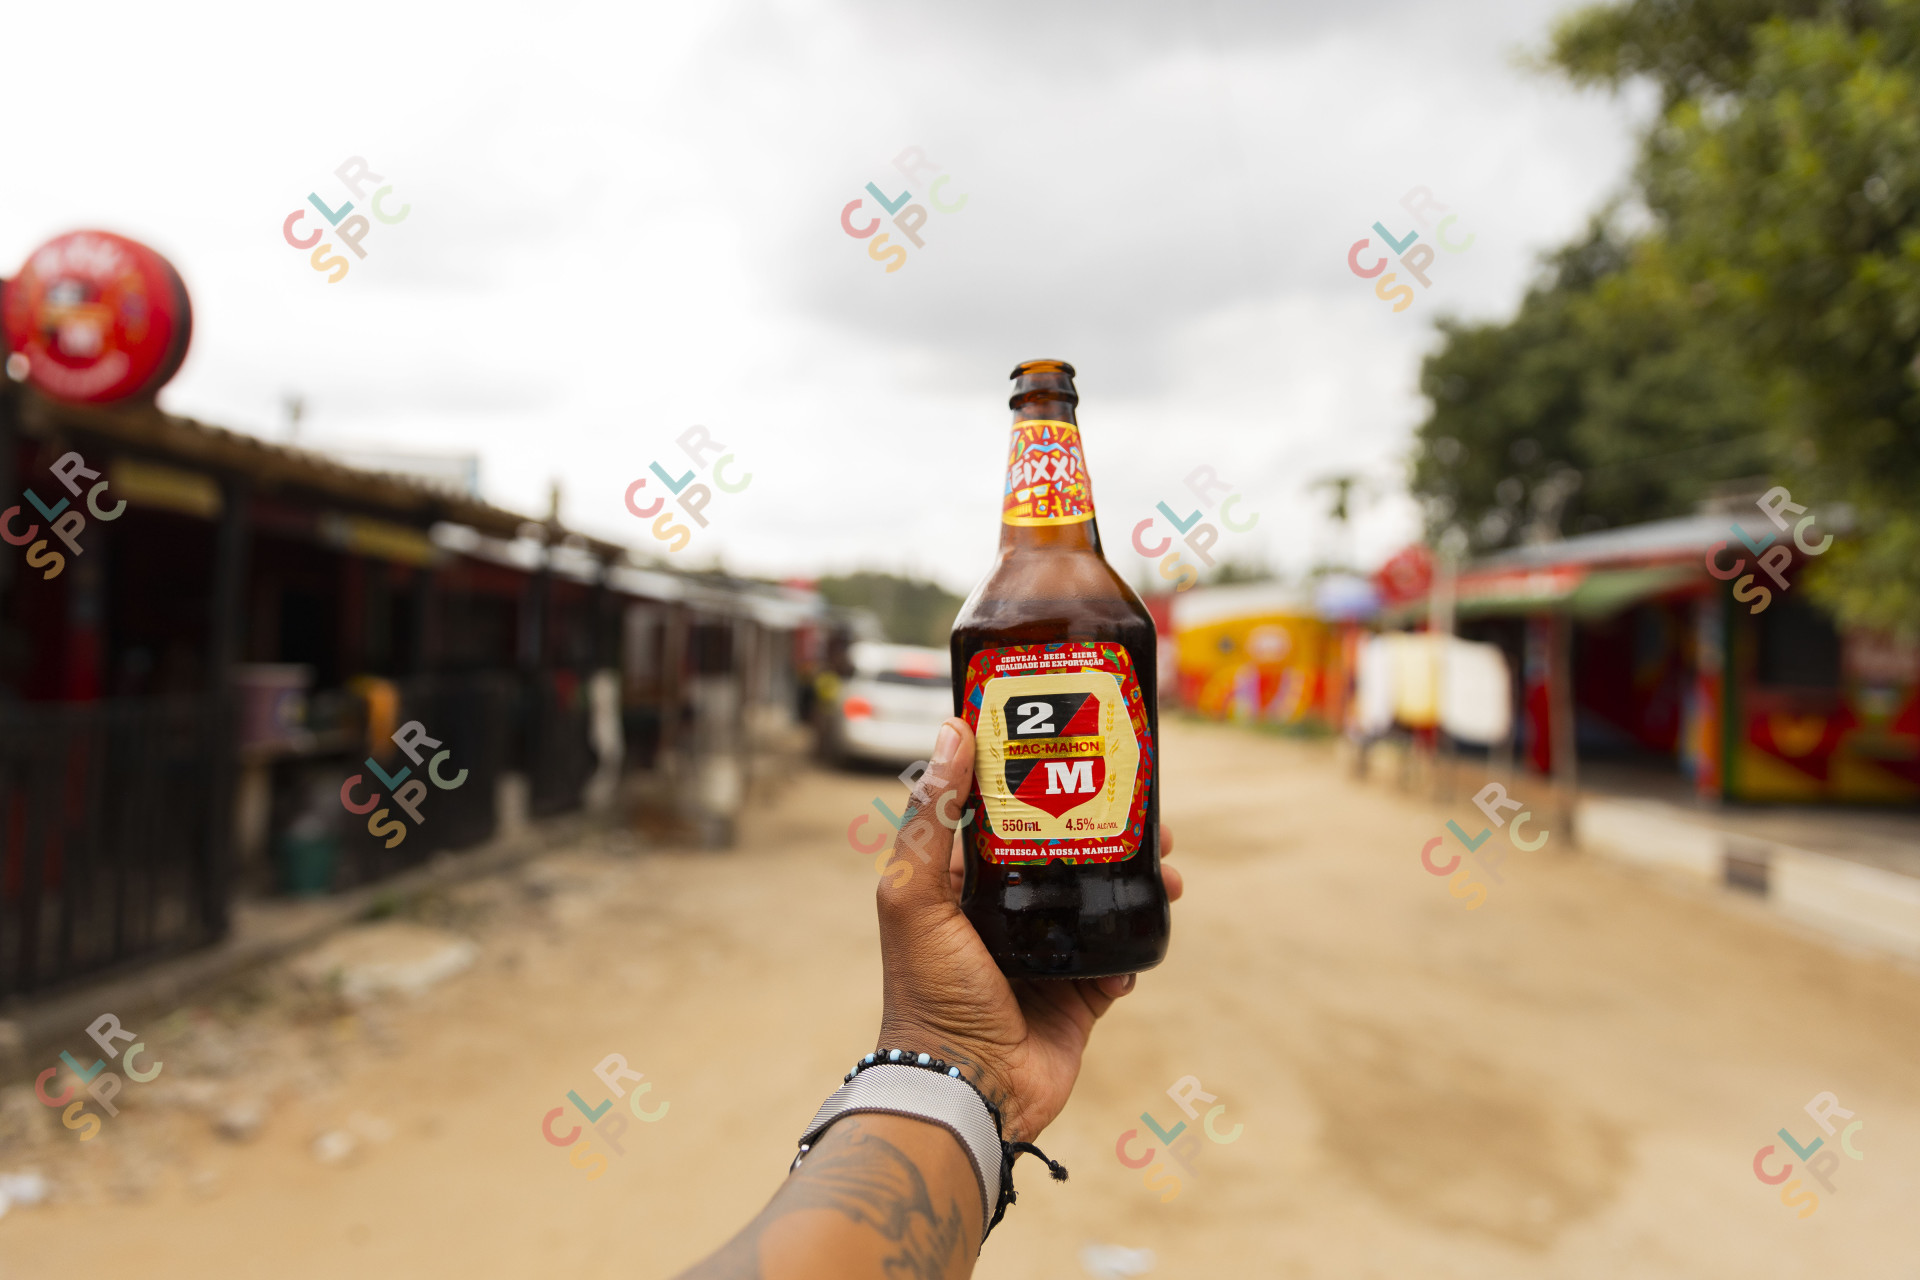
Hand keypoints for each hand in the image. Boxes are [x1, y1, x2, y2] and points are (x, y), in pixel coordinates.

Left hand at [872, 716, 1181, 1143]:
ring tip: (1168, 867)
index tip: (1083, 750)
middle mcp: (1005, 914)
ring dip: (1137, 877)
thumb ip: (931, 816)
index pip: (1006, 817)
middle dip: (1109, 827)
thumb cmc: (929, 994)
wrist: (969, 1090)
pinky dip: (1137, 937)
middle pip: (1067, 852)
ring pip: (1101, 898)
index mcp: (963, 885)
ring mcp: (1046, 953)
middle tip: (1149, 811)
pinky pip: (1120, 954)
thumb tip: (951, 731)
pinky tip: (1148, 922)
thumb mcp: (914, 895)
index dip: (1044, 782)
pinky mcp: (1082, 994)